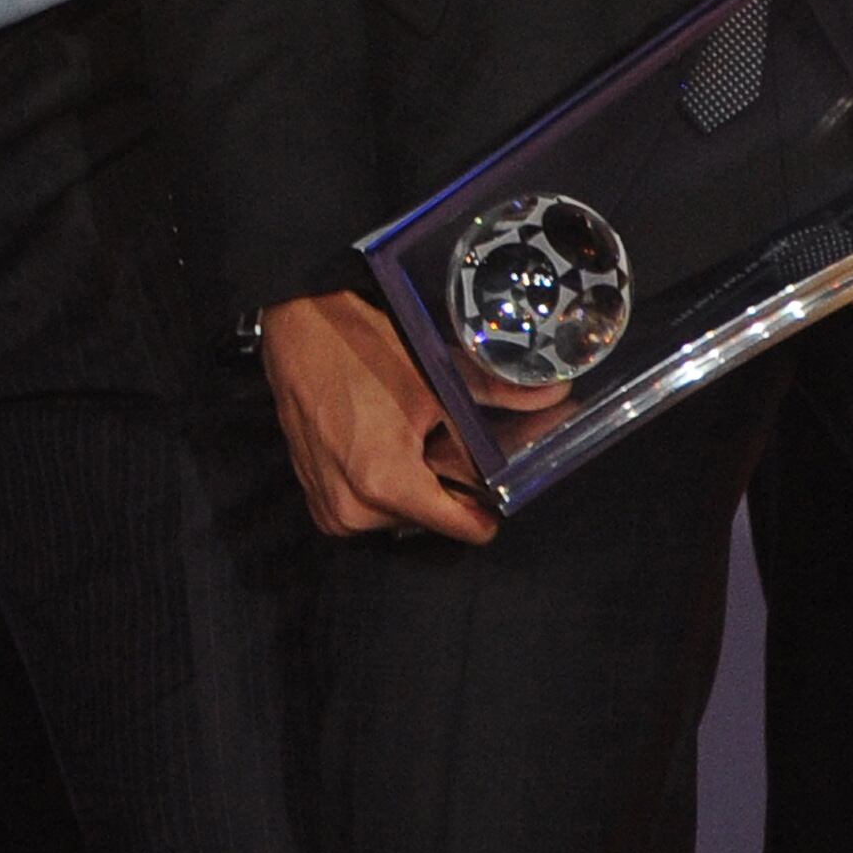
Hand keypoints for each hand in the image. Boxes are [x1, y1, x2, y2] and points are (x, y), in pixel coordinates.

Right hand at [258, 289, 554, 545]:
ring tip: (405, 434)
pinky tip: (379, 439)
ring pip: (400, 513)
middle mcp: (353, 507)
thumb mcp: (436, 376)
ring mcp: (329, 505)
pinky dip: (381, 481)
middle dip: (443, 485)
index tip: (490, 479)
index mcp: (386, 482)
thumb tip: (555, 395)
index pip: (463, 528)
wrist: (297, 325)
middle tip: (437, 437)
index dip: (486, 503)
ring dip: (412, 483)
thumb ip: (498, 397)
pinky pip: (366, 505)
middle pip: (431, 519)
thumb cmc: (359, 347)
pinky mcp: (314, 495)